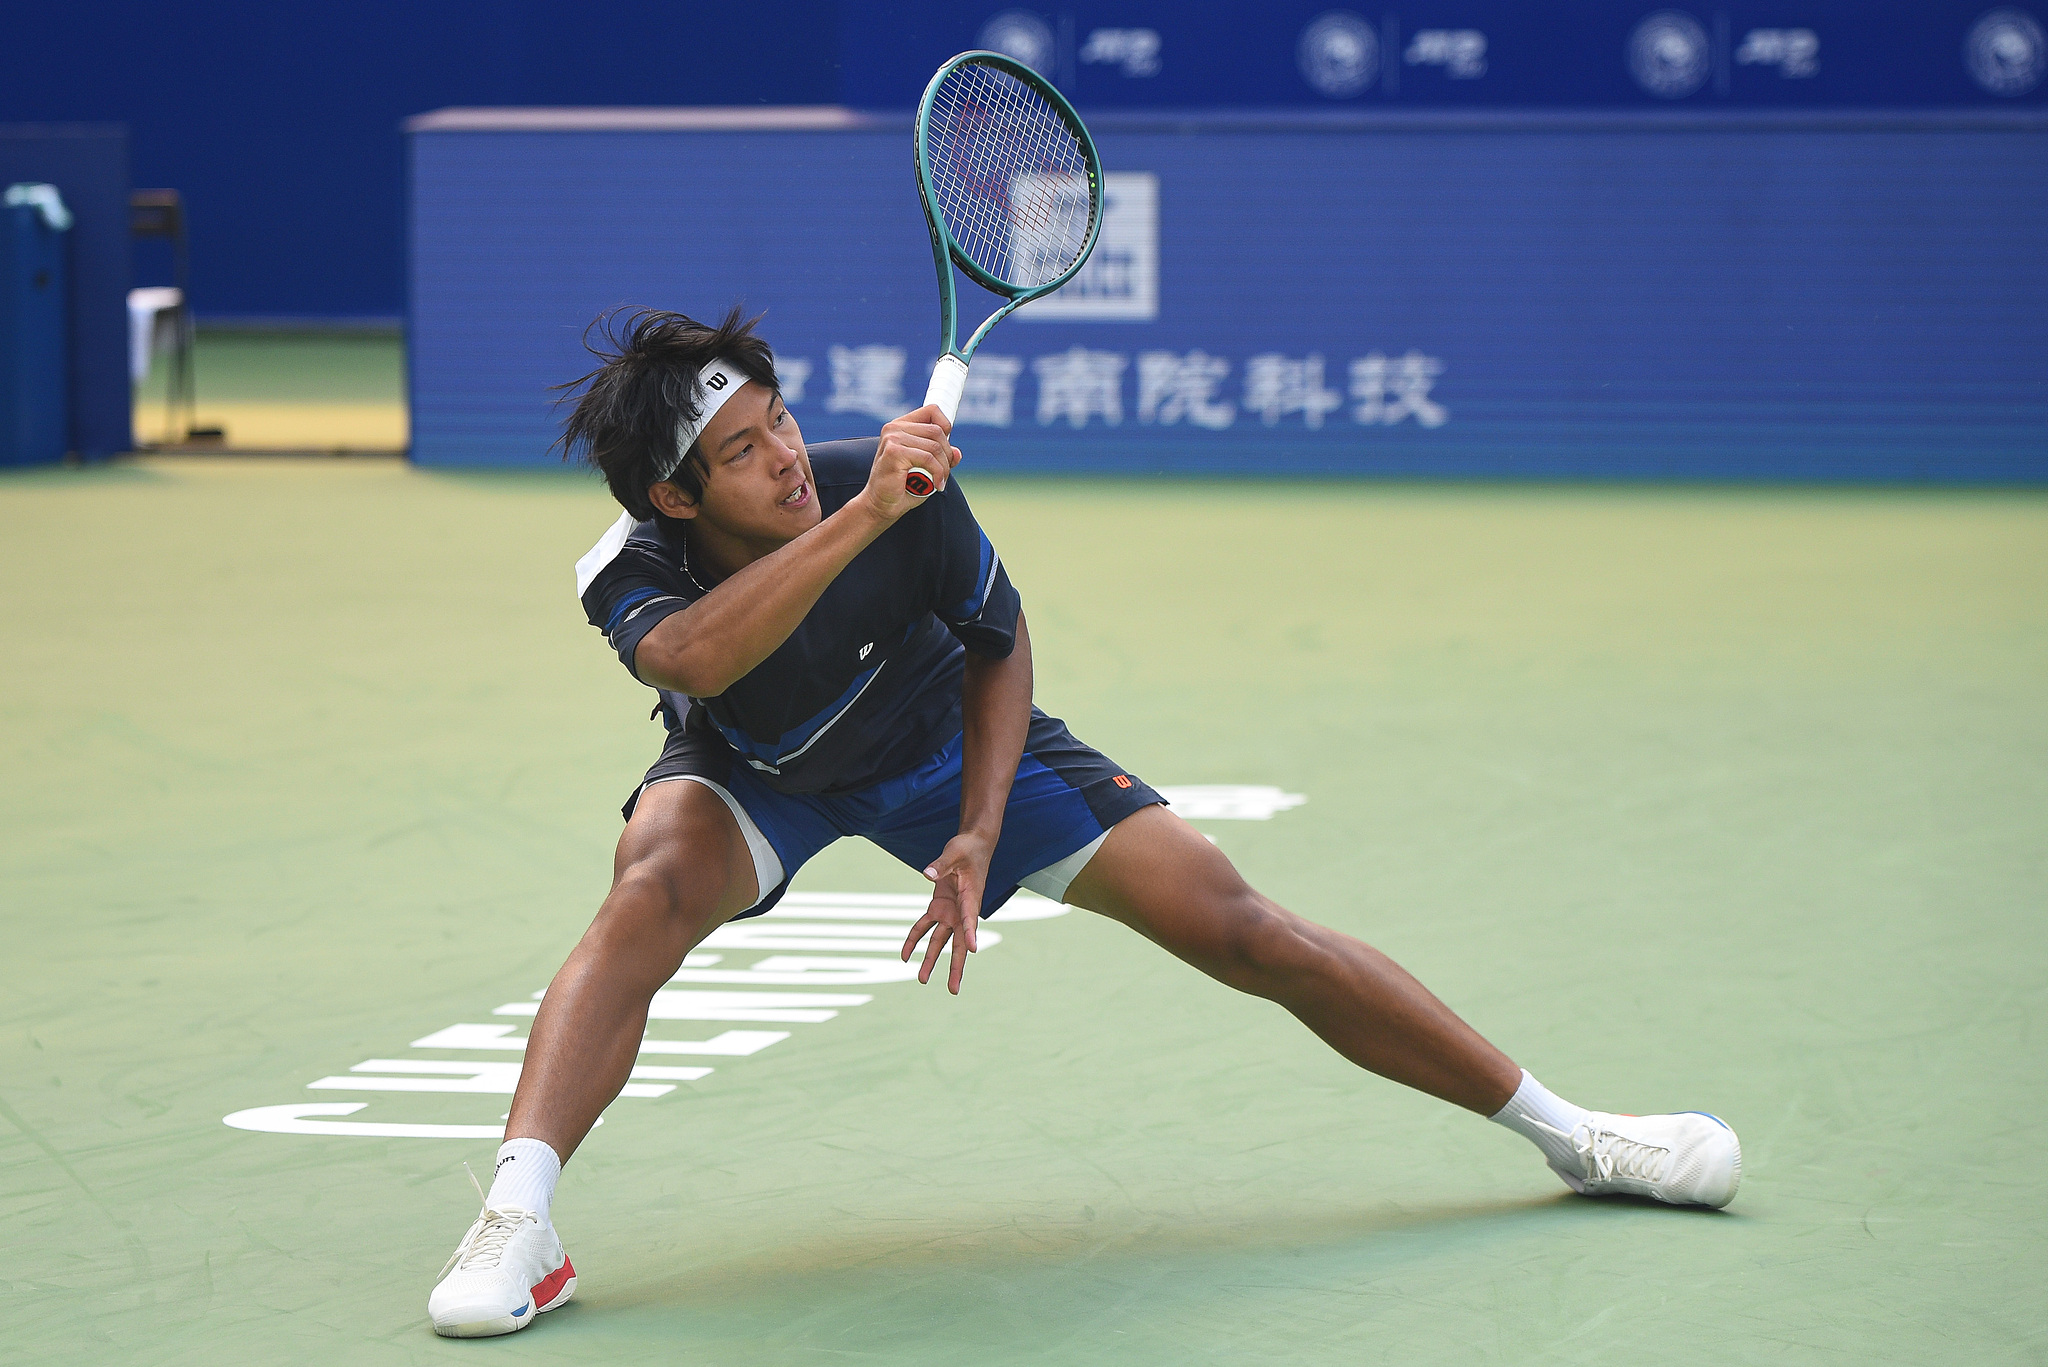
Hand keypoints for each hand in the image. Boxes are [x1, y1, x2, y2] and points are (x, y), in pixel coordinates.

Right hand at [861, 405, 961, 522]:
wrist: (880, 505)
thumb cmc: (901, 488)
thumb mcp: (926, 469)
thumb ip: (939, 458)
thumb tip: (957, 453)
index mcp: (900, 426)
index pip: (932, 411)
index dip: (945, 427)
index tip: (946, 449)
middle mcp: (894, 428)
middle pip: (937, 431)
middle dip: (947, 455)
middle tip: (944, 474)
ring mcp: (892, 438)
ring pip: (935, 446)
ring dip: (943, 468)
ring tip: (940, 482)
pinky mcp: (894, 452)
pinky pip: (928, 459)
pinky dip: (937, 474)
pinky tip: (937, 486)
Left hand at [901, 830, 991, 994]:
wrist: (972, 845)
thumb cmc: (967, 849)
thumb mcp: (954, 853)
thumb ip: (941, 865)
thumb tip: (927, 873)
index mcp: (970, 898)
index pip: (970, 919)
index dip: (970, 933)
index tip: (972, 950)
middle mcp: (961, 911)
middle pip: (959, 943)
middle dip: (956, 967)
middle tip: (953, 989)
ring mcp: (950, 911)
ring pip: (939, 941)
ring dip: (931, 960)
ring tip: (922, 980)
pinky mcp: (939, 906)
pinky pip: (924, 926)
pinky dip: (913, 939)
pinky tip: (904, 956)